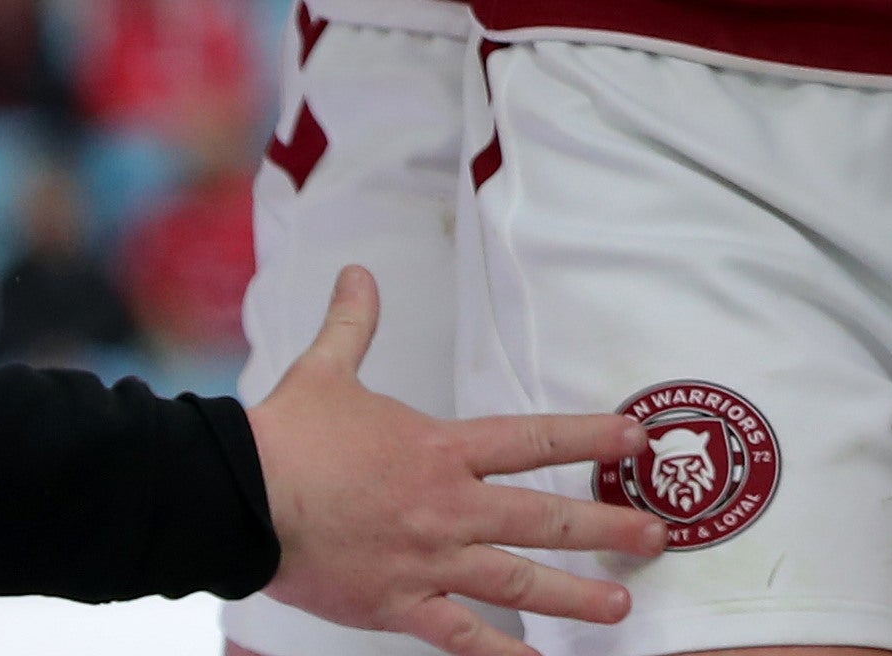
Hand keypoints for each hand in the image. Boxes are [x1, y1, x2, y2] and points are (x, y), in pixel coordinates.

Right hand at [252, 269, 666, 655]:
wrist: (235, 501)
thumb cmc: (284, 438)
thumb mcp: (327, 370)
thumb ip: (354, 324)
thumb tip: (356, 273)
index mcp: (441, 451)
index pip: (535, 441)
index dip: (591, 439)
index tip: (639, 442)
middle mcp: (447, 508)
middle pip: (542, 519)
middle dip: (606, 528)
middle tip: (656, 539)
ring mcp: (426, 563)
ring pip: (515, 583)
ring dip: (573, 596)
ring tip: (622, 607)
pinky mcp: (395, 607)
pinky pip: (459, 636)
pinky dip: (500, 654)